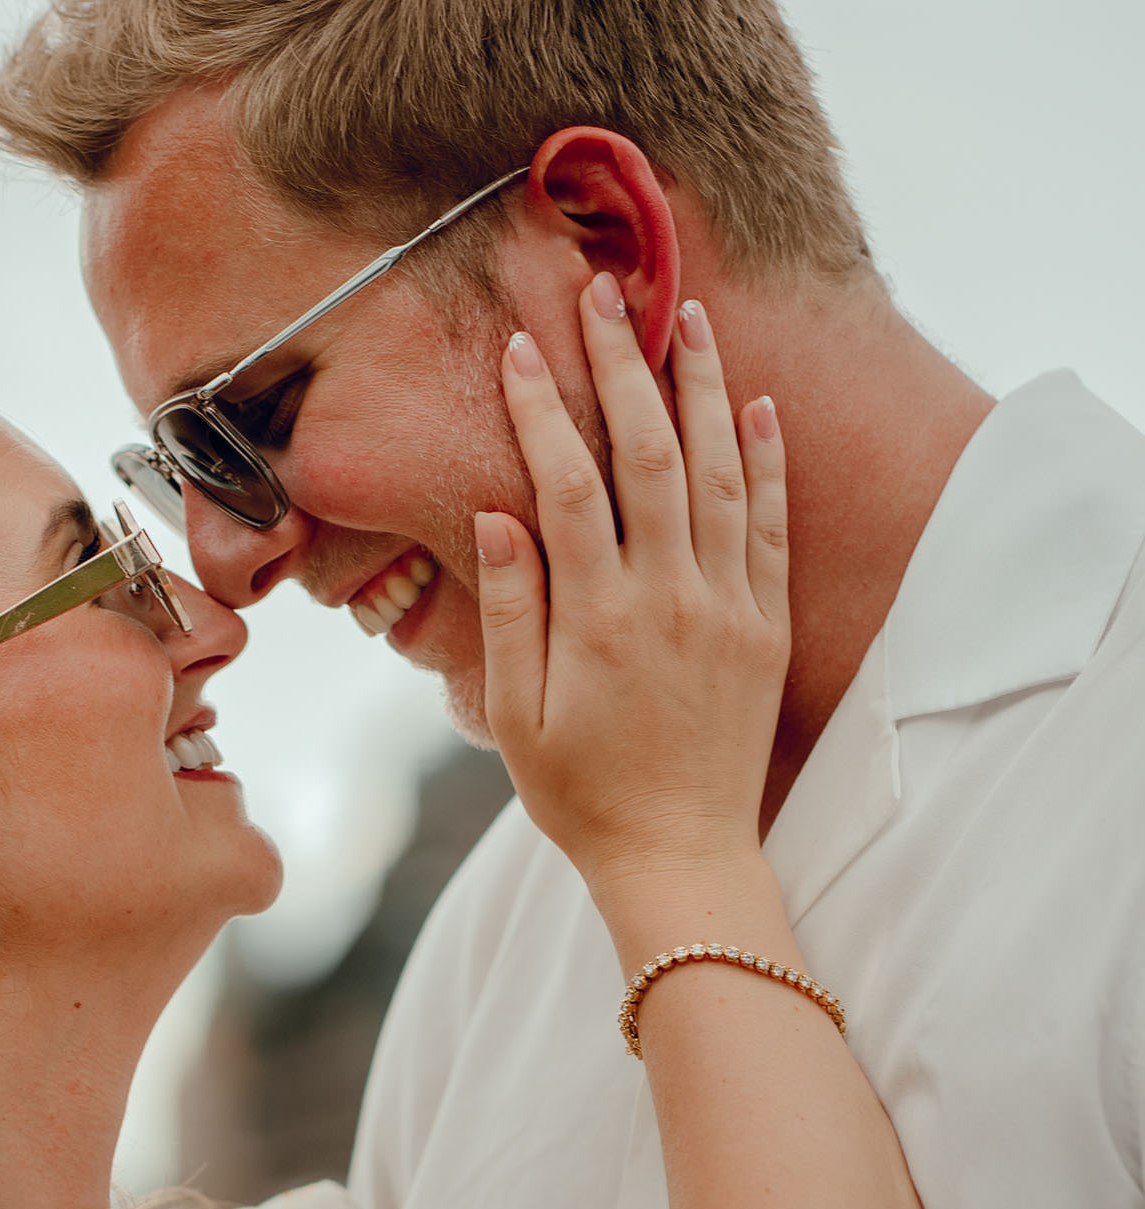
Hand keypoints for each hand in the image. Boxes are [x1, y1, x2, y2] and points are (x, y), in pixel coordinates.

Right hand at [473, 275, 788, 917]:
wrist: (681, 857)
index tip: (521, 347)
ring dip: (702, 388)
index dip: (543, 410)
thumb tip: (497, 515)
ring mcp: (728, 608)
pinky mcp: (766, 627)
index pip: (568, 486)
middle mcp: (671, 599)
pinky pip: (769, 527)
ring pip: (718, 474)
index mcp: (598, 619)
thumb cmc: (580, 793)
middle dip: (623, 366)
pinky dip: (765, 461)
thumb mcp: (515, 716)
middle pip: (649, 455)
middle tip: (604, 294)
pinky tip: (754, 405)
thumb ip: (509, 612)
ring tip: (687, 316)